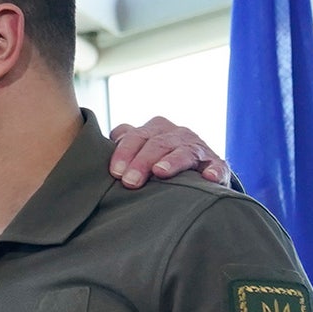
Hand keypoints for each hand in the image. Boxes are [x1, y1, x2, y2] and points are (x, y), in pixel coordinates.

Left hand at [109, 116, 230, 188]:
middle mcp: (177, 134)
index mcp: (155, 129)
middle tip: (130, 182)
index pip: (136, 136)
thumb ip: (122, 146)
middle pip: (157, 144)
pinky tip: (208, 178)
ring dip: (172, 161)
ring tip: (160, 172)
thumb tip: (95, 149)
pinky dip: (214, 171)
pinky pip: (217, 166)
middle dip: (141, 162)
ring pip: (184, 152)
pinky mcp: (217, 165)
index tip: (115, 172)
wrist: (199, 173)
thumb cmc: (159, 162)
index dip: (123, 152)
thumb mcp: (141, 150)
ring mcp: (198, 149)